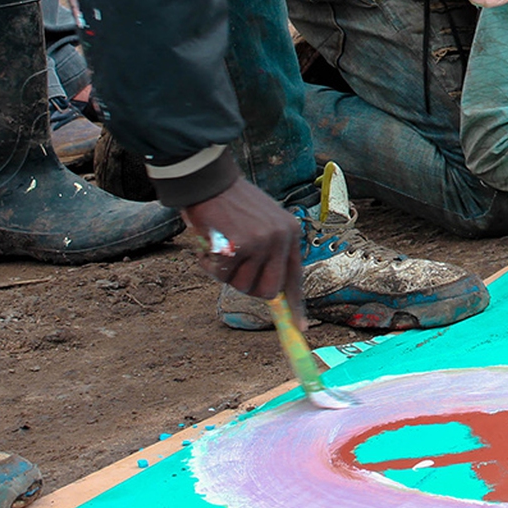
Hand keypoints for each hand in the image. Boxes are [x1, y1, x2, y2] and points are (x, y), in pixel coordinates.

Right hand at [182, 176, 302, 303]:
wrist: (209, 179)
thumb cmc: (230, 202)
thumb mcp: (262, 220)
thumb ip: (268, 249)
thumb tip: (268, 289)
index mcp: (290, 232)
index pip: (295, 276)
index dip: (296, 304)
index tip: (301, 327)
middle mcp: (281, 238)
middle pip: (268, 291)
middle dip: (247, 287)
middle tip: (231, 270)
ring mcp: (262, 242)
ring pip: (242, 285)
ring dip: (224, 274)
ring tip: (218, 247)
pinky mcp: (240, 245)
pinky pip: (221, 275)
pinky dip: (208, 266)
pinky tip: (207, 244)